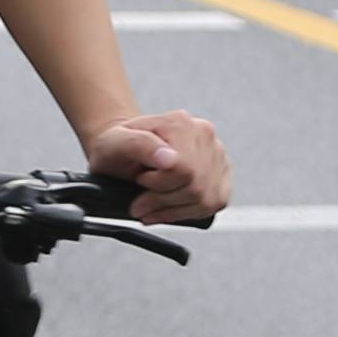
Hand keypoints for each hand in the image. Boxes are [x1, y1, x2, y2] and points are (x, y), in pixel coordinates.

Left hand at [79, 105, 226, 224]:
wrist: (125, 150)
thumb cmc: (118, 146)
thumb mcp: (114, 142)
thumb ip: (139, 145)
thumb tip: (169, 160)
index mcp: (180, 123)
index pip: (183, 169)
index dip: (159, 185)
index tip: (139, 183)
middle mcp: (204, 134)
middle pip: (195, 187)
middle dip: (163, 201)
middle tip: (140, 203)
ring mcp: (217, 154)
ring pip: (205, 199)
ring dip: (173, 210)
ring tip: (150, 207)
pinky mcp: (222, 174)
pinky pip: (214, 204)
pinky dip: (187, 213)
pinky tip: (168, 209)